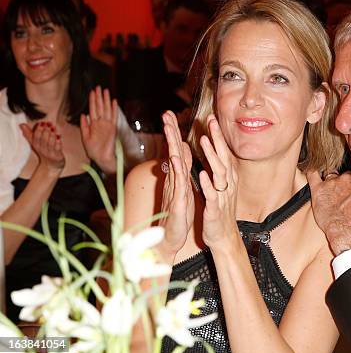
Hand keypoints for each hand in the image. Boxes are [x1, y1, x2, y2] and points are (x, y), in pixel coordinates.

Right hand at [20, 121, 64, 173]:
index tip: (41, 123)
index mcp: (36, 145)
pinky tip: (59, 136)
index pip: (36, 138)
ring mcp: (50, 153)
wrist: (51, 165)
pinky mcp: (57, 155)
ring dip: (52, 135)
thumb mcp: (34, 143)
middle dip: (45, 131)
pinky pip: (57, 149)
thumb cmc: (43, 151)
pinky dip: (58, 142)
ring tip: (53, 128)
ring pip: (50, 144)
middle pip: (43, 140)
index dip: (38, 130)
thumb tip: (21, 125)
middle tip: (48, 124)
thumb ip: (29, 134)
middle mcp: (42, 149)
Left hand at [80, 86, 117, 173]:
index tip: (92, 91)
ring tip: (106, 91)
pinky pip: (114, 117)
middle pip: (100, 107)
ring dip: (106, 100)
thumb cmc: (93, 150)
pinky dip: (114, 109)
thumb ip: (84, 125)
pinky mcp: (113, 128)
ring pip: (107, 109)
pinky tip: (114, 101)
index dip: (92, 100)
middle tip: (99, 87)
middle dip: (99, 97)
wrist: (101, 158)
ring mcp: (107, 125)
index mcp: (94, 124)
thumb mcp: (85, 137)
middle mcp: (101, 123)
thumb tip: (84, 115)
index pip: (93, 109)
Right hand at [158, 111, 194, 257]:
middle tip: (166, 113)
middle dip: (170, 132)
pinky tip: (176, 157)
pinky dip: (177, 170)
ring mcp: (175, 189)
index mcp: (177, 177)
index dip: (174, 133)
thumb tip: (182, 154)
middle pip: (172, 151)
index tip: (172, 115)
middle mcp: (174, 180)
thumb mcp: (181, 190)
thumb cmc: (177, 214)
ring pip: (174, 163)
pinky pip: (178, 183)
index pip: (177, 151)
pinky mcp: (178, 201)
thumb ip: (181, 172)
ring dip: (172, 144)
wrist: (169, 239)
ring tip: (169, 128)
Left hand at [197, 115, 239, 250]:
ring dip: (212, 156)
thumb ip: (218, 170)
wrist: (223, 236)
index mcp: (227, 178)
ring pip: (219, 172)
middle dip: (218, 139)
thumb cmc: (219, 210)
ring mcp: (222, 196)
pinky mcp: (215, 209)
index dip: (219, 136)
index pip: (224, 152)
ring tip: (205, 141)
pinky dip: (208, 184)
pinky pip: (212, 195)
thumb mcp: (220, 187)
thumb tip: (216, 153)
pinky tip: (203, 174)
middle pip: (223, 157)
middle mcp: (227, 184)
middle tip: (212, 121)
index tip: (213, 118)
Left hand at [306, 171, 350, 255]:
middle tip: (344, 196)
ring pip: (330, 176)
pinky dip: (313, 173)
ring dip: (330, 182)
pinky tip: (314, 174)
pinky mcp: (319, 190)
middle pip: (344, 176)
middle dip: (344, 184)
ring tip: (331, 192)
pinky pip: (312, 175)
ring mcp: (333, 183)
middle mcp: (348, 179)